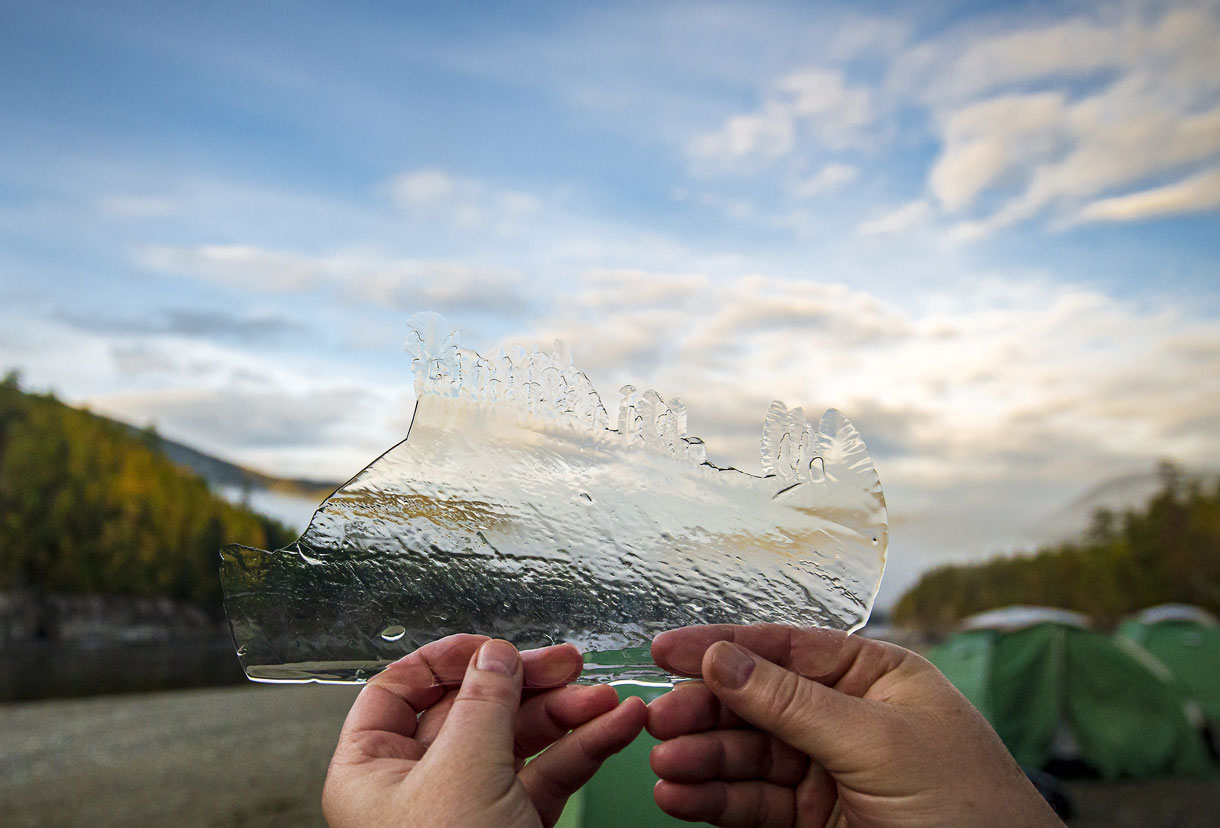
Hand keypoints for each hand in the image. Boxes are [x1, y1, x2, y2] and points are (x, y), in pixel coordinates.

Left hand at [323, 634, 646, 827]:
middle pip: (472, 708)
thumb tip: (494, 655)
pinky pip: (549, 774)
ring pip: (519, 739)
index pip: (399, 691)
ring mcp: (471, 807)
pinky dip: (584, 747)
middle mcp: (418, 786)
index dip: (447, 660)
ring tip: (606, 698)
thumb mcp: (462, 774)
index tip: (494, 644)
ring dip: (567, 713)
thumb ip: (482, 704)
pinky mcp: (515, 827)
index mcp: (373, 770)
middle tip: (567, 663)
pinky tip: (615, 726)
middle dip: (526, 683)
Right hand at [647, 624, 1063, 827]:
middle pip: (755, 703)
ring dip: (702, 762)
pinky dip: (714, 802)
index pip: (785, 649)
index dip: (723, 646)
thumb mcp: (877, 741)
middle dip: (706, 712)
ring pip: (747, 758)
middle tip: (661, 722)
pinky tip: (683, 798)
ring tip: (666, 769)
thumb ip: (793, 702)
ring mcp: (827, 772)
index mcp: (874, 678)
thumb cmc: (969, 807)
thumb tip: (722, 657)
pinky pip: (752, 805)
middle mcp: (845, 719)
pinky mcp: (813, 822)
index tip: (665, 649)